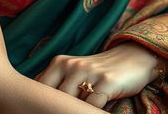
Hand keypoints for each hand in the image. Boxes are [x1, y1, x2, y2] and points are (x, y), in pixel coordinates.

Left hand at [35, 42, 160, 108]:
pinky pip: (92, 106)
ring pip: (72, 103)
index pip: (40, 88)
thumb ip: (56, 84)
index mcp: (60, 62)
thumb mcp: (74, 72)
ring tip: (78, 110)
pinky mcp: (107, 82)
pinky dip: (91, 111)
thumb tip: (35, 103)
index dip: (40, 102)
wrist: (132, 59)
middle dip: (58, 108)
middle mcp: (73, 65)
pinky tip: (94, 110)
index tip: (40, 109)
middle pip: (55, 98)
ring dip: (74, 110)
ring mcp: (89, 72)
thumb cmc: (98, 72)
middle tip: (59, 112)